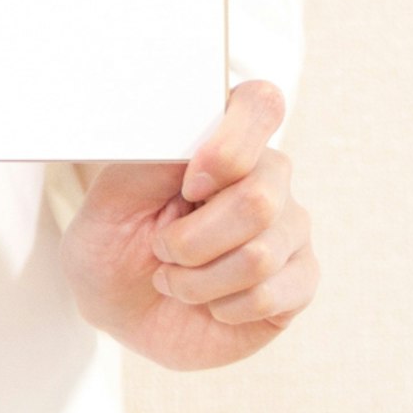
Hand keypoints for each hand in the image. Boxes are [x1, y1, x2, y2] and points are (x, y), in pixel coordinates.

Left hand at [61, 81, 317, 369]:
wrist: (120, 308)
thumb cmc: (115, 242)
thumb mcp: (112, 196)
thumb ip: (154, 159)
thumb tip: (200, 141)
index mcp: (224, 138)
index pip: (261, 105)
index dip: (228, 149)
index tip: (187, 186)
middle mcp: (268, 176)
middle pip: (258, 198)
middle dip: (190, 240)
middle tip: (162, 248)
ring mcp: (290, 229)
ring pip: (259, 255)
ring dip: (197, 281)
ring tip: (176, 279)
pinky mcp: (300, 281)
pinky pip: (270, 296)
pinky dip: (222, 307)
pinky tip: (210, 302)